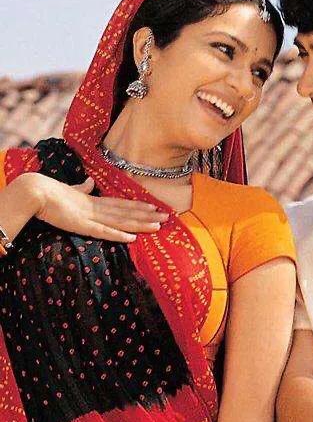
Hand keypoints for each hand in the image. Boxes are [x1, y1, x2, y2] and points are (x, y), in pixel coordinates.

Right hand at [24, 173, 168, 241]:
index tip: (155, 206)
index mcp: (94, 201)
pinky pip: (104, 232)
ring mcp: (91, 216)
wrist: (35, 191)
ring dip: (140, 224)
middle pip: (128, 212)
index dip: (139, 205)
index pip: (122, 204)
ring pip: (121, 221)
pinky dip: (118, 235)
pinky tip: (132, 238)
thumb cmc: (49, 191)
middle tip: (168, 217)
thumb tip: (88, 183)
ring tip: (158, 226)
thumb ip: (81, 189)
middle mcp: (97, 208)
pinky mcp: (82, 225)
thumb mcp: (71, 190)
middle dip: (148, 215)